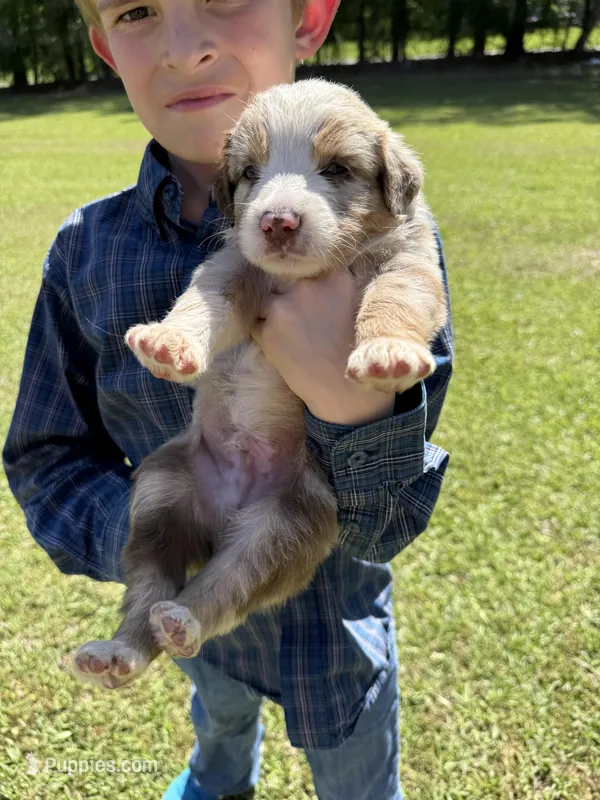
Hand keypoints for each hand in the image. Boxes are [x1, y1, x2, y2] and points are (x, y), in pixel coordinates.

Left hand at [251, 271, 394, 426]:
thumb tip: (309, 277)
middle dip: (290, 298)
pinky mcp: (267, 330)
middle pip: (285, 281)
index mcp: (335, 277)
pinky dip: (265, 337)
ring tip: (295, 339)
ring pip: (268, 303)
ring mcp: (284, 307)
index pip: (309, 265)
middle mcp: (307, 286)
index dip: (307, 282)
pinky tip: (286, 351)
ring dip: (275, 318)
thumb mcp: (355, 306)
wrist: (345, 392)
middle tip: (304, 323)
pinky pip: (257, 326)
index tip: (314, 299)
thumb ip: (333, 287)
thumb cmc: (355, 352)